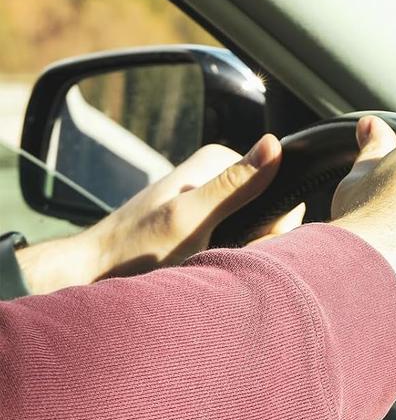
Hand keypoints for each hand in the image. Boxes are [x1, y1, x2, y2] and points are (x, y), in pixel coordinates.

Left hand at [16, 135, 302, 293]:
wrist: (91, 275)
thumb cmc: (134, 250)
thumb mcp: (190, 218)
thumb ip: (234, 185)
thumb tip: (275, 143)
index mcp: (215, 161)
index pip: (280, 186)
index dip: (275, 222)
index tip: (247, 242)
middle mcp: (214, 175)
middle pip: (269, 209)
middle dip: (259, 240)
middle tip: (221, 257)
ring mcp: (208, 200)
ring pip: (256, 227)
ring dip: (243, 252)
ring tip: (209, 265)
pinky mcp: (202, 223)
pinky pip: (237, 239)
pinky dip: (229, 257)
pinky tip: (206, 268)